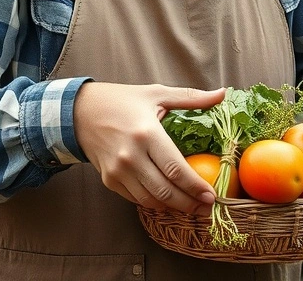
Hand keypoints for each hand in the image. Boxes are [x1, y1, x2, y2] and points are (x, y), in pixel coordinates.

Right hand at [73, 82, 224, 213]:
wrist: (80, 112)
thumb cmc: (122, 101)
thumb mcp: (156, 93)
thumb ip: (191, 97)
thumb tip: (222, 93)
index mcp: (146, 134)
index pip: (176, 169)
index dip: (196, 187)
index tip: (212, 196)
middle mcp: (130, 156)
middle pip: (165, 191)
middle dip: (189, 204)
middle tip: (207, 207)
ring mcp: (117, 171)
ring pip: (150, 201)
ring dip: (173, 208)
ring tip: (191, 207)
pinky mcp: (109, 180)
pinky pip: (135, 199)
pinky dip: (154, 204)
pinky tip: (168, 201)